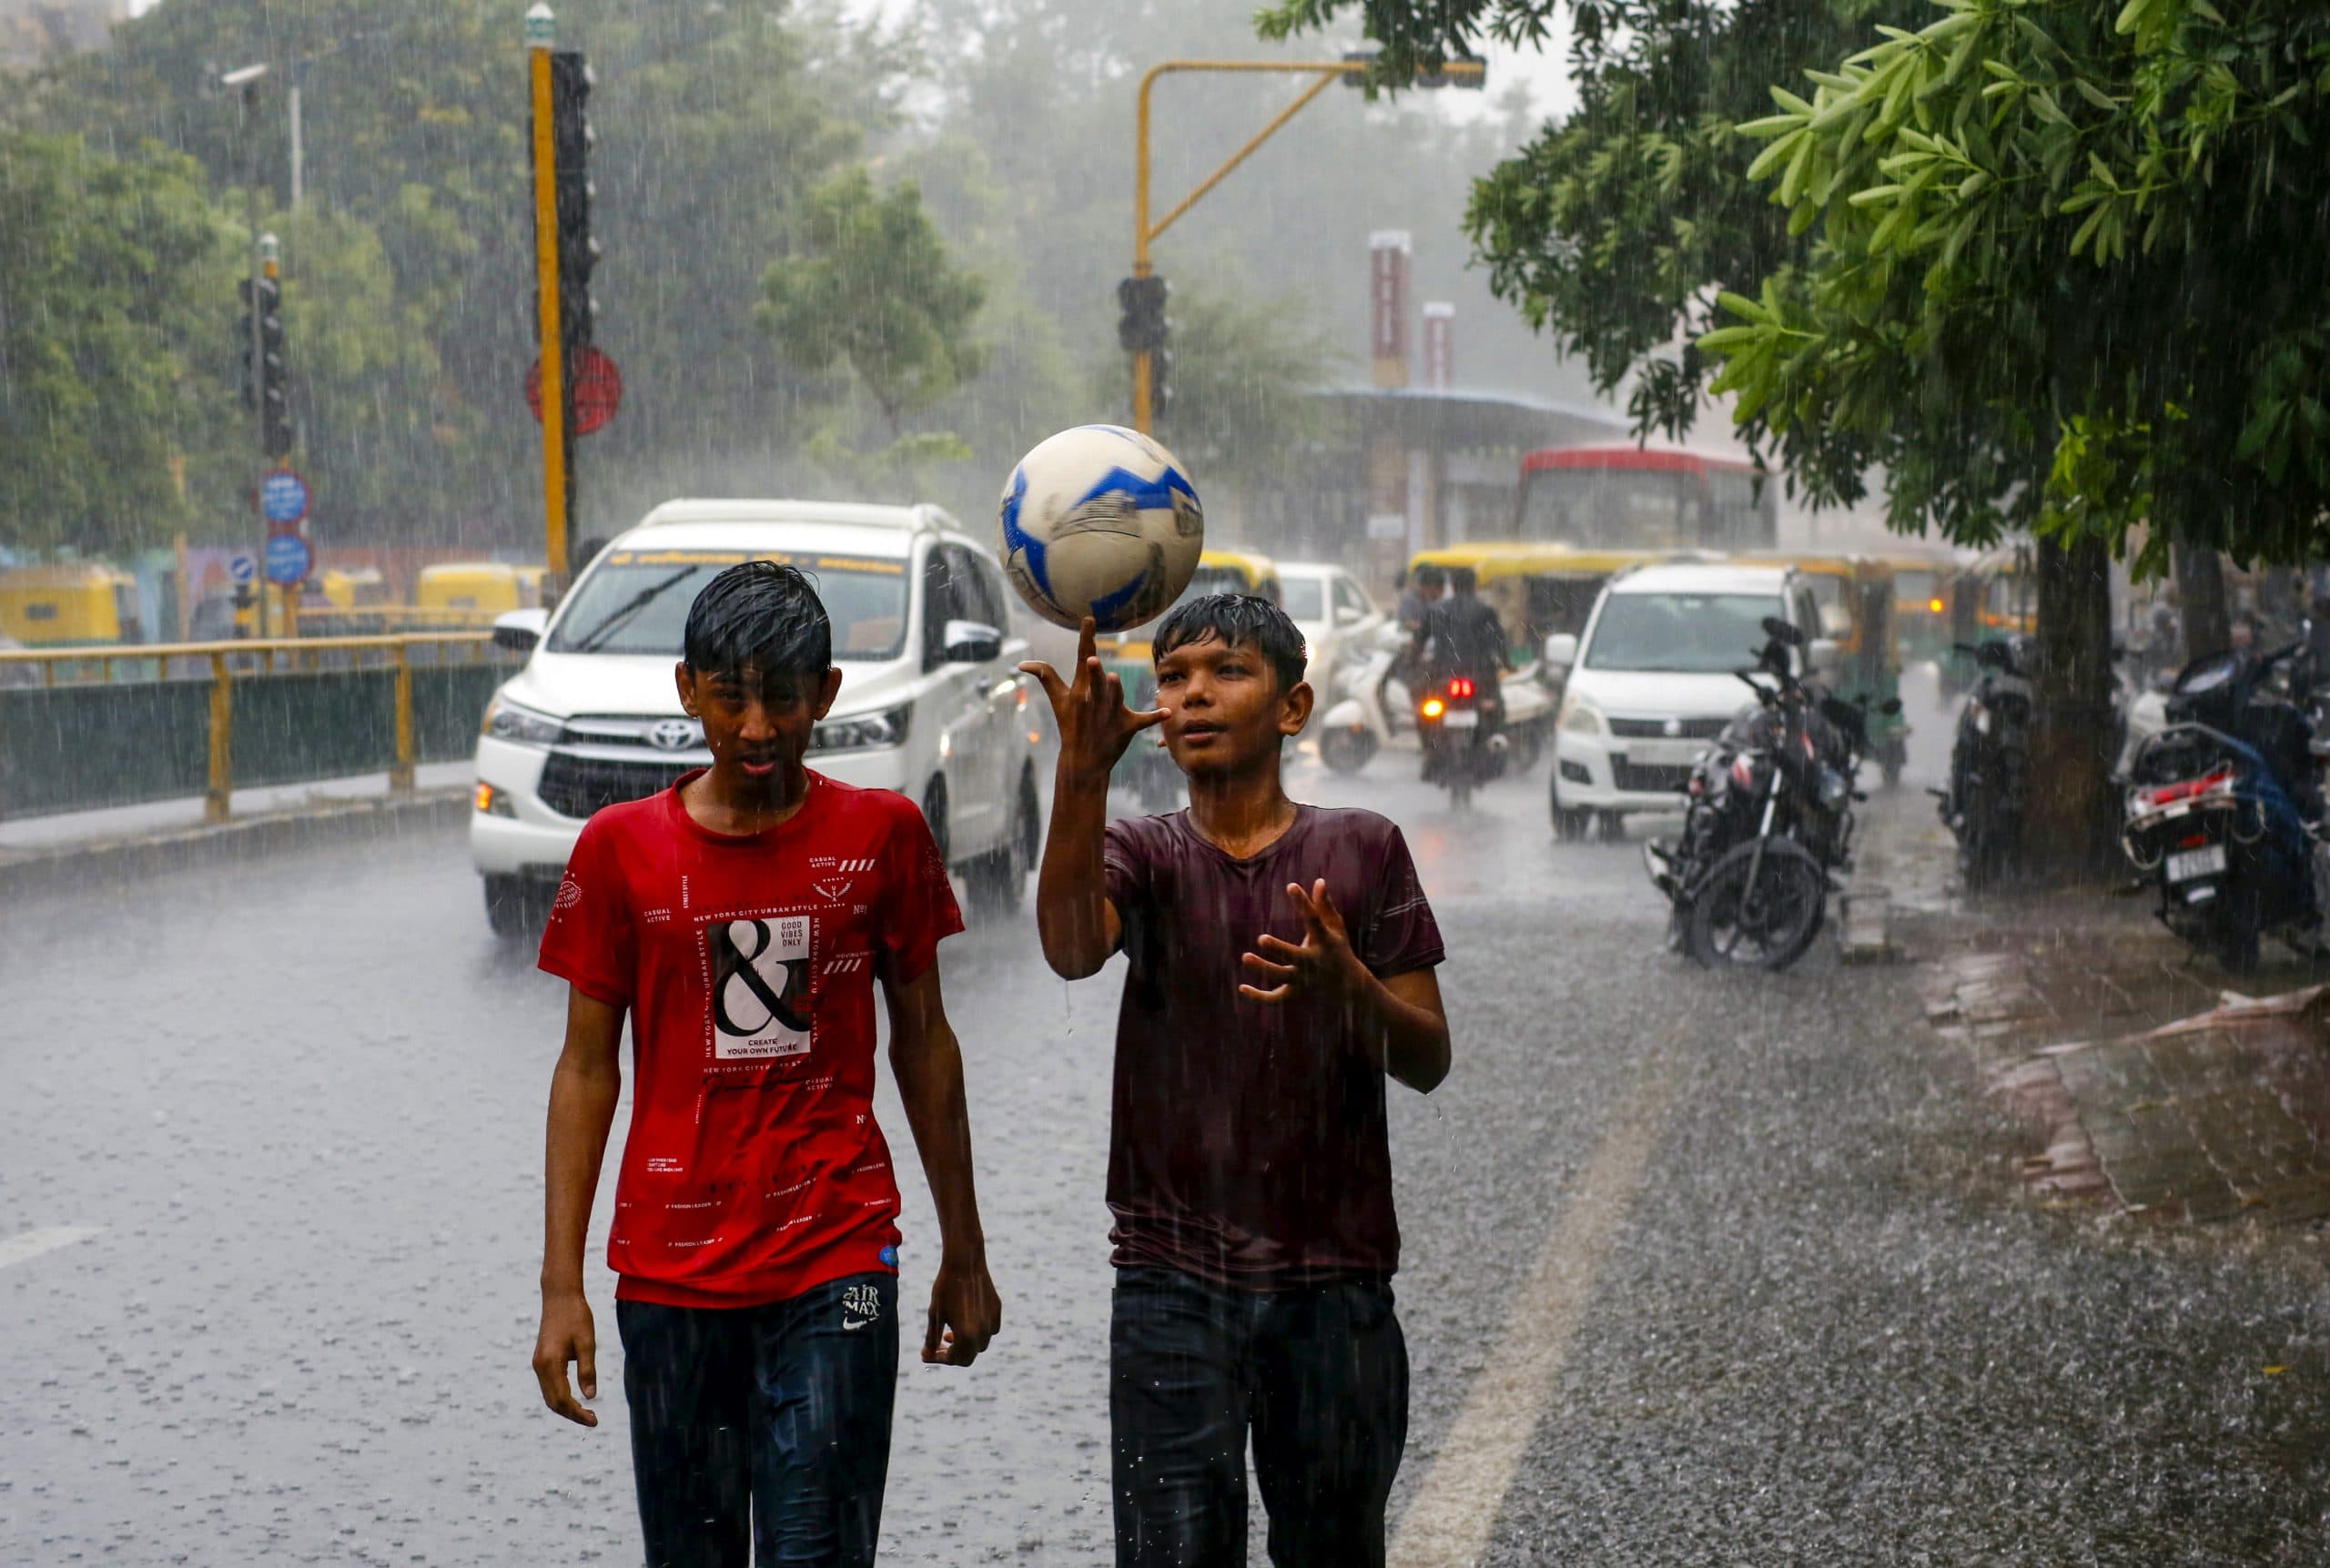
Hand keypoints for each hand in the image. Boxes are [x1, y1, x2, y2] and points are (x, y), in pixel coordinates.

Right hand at [531, 1289, 598, 1426]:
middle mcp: (539, 1366)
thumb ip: (587, 1371)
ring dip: (566, 1407)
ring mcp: (538, 1363)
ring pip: (549, 1395)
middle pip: (553, 1402)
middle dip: (572, 1414)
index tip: (594, 1420)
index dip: (577, 1414)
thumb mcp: (587, 1343)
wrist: (560, 1296)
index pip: (562, 1400)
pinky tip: (575, 1398)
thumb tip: (590, 1397)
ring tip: (586, 1413)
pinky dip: (560, 1396)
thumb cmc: (576, 1316)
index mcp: (550, 1364)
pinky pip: (548, 1385)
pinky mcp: (541, 1359)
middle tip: (593, 1420)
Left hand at [923, 1254, 1001, 1366]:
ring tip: (950, 1334)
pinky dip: (978, 1333)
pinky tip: (966, 1322)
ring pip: (980, 1345)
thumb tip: (926, 1355)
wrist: (964, 1262)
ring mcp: (992, 1321)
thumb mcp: (935, 1314)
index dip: (939, 1359)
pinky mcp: (997, 1310)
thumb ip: (932, 1338)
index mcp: (966, 1335)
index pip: (954, 1359)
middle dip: (952, 1355)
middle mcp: (983, 1332)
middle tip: (938, 1347)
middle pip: (968, 1356)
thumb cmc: (945, 1287)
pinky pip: (990, 1330)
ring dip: (965, 1345)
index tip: (926, 1354)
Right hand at [1020, 617, 1165, 785]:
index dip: (1086, 638)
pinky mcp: (1126, 727)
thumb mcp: (1057, 701)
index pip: (1082, 659)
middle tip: (1090, 660)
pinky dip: (1155, 717)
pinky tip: (1168, 712)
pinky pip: (1143, 721)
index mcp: (1080, 690)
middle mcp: (1095, 700)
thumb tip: (1023, 664)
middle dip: (1093, 673)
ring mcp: (1110, 714)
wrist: (1082, 760)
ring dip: (1114, 691)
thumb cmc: (1070, 725)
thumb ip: (1045, 677)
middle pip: (1095, 682)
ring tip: (1113, 678)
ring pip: (1115, 698)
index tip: (1090, 618)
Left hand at [1240, 879, 1366, 1004]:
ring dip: (1263, 969)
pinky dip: (1259, 997)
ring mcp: (1304, 979)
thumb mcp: (1336, 927)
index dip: (1303, 903)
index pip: (1314, 920)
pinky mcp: (1295, 992)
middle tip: (1261, 939)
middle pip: (1294, 956)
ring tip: (1245, 957)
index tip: (1291, 886)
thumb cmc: (1338, 949)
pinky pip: (1276, 998)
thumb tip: (1318, 881)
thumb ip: (1325, 906)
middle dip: (1279, 949)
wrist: (1350, 987)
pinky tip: (1241, 988)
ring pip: (1281, 976)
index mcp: (1325, 942)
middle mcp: (1313, 962)